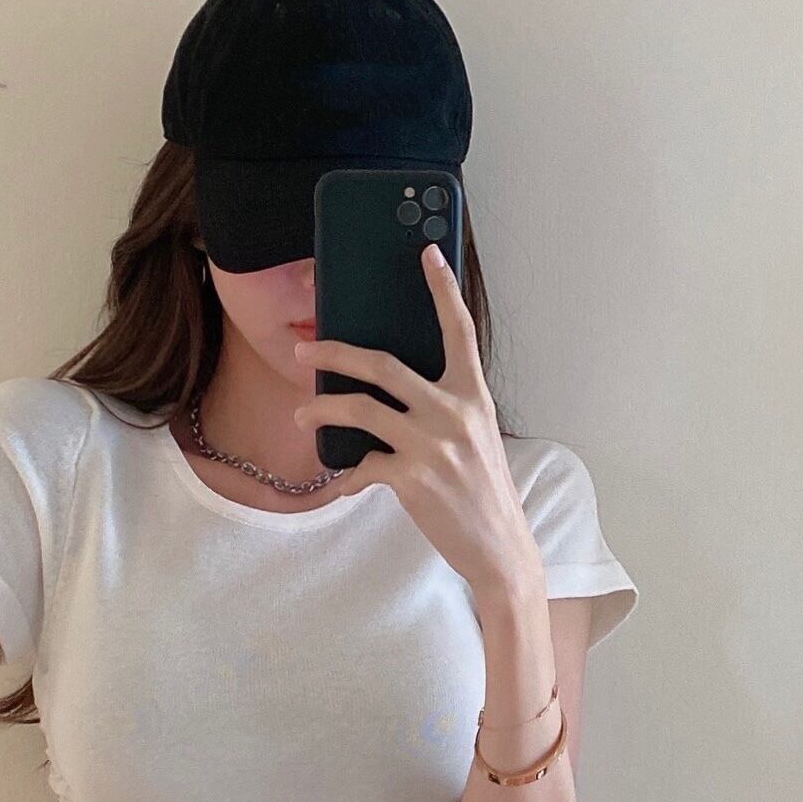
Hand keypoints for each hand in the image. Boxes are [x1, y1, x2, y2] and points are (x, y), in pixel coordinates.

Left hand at [292, 244, 538, 600]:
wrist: (501, 548)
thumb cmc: (484, 493)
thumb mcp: (477, 439)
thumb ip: (446, 409)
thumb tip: (396, 392)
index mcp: (473, 395)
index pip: (458, 330)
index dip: (442, 289)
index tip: (425, 253)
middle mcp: (453, 412)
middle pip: (382, 365)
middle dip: (335, 353)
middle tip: (305, 352)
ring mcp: (431, 445)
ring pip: (360, 410)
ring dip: (322, 410)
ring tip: (302, 415)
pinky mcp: (412, 479)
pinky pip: (362, 466)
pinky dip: (347, 476)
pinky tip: (343, 484)